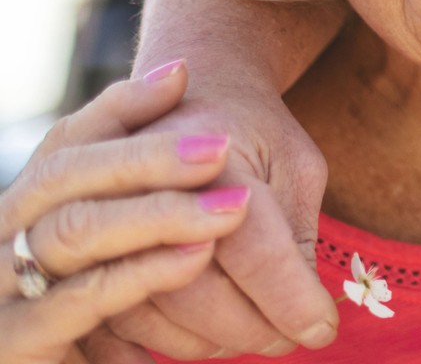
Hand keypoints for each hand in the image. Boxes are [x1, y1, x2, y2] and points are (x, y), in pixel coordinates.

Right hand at [0, 64, 248, 363]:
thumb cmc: (103, 294)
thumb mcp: (124, 225)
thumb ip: (136, 158)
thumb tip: (177, 70)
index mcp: (29, 201)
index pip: (67, 138)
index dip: (125, 105)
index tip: (186, 77)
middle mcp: (5, 234)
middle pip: (63, 175)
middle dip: (146, 158)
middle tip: (222, 146)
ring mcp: (2, 287)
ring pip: (71, 233)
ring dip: (155, 217)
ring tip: (226, 208)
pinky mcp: (18, 342)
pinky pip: (77, 301)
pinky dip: (140, 277)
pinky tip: (195, 260)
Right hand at [94, 68, 335, 359]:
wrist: (192, 93)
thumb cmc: (257, 133)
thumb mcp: (297, 164)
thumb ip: (300, 234)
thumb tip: (306, 315)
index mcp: (209, 154)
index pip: (254, 251)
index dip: (292, 300)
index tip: (324, 329)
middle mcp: (144, 185)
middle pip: (197, 291)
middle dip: (253, 328)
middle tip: (293, 338)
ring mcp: (105, 217)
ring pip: (157, 315)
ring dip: (215, 341)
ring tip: (260, 334)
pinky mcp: (84, 251)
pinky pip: (120, 320)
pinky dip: (171, 342)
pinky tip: (213, 336)